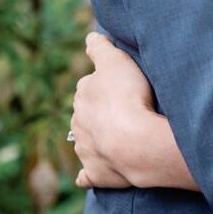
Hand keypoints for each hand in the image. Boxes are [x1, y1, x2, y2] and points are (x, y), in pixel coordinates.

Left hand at [70, 33, 199, 190]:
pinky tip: (86, 175)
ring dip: (95, 140)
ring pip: (85, 141)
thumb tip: (90, 38)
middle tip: (123, 111)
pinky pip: (86, 174)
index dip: (105, 85)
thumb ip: (100, 47)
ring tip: (118, 139)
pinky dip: (86, 174)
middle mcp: (78, 123)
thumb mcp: (115, 60)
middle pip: (86, 114)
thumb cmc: (127, 97)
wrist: (135, 143)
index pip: (89, 85)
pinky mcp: (95, 173)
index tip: (121, 86)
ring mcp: (85, 150)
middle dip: (99, 112)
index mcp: (82, 95)